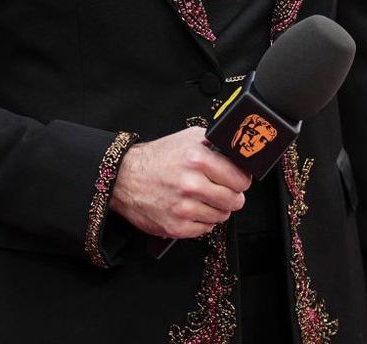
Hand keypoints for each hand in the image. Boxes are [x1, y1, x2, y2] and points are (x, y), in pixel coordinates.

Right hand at [109, 126, 250, 238]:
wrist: (125, 177)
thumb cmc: (158, 157)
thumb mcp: (187, 138)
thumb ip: (213, 142)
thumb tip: (237, 150)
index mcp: (197, 158)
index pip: (239, 178)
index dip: (241, 179)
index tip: (238, 180)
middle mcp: (191, 183)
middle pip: (234, 200)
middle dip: (232, 196)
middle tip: (224, 191)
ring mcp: (183, 207)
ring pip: (221, 216)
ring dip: (217, 209)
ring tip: (205, 199)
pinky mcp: (176, 226)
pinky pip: (205, 229)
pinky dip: (202, 221)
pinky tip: (193, 209)